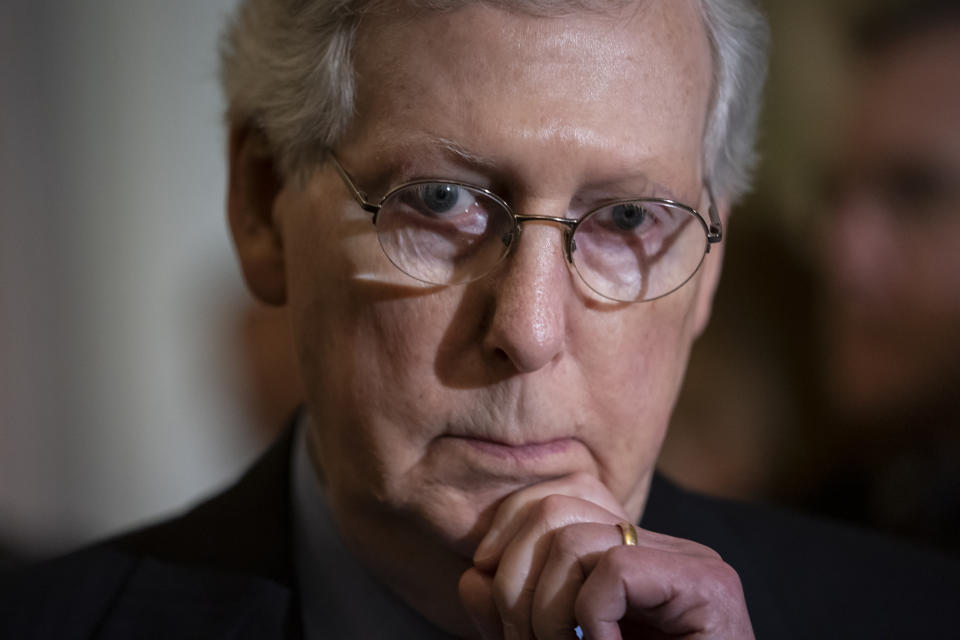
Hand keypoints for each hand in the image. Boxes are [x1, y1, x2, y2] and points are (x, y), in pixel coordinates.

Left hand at [458, 473, 753, 638]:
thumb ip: (515, 617)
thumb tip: (471, 577)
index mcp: (630, 552)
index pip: (554, 499)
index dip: (507, 533)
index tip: (488, 590)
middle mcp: (663, 545)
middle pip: (555, 509)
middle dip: (516, 580)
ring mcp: (692, 561)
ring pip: (574, 541)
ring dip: (545, 614)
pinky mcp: (711, 586)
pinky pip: (613, 571)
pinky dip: (589, 621)